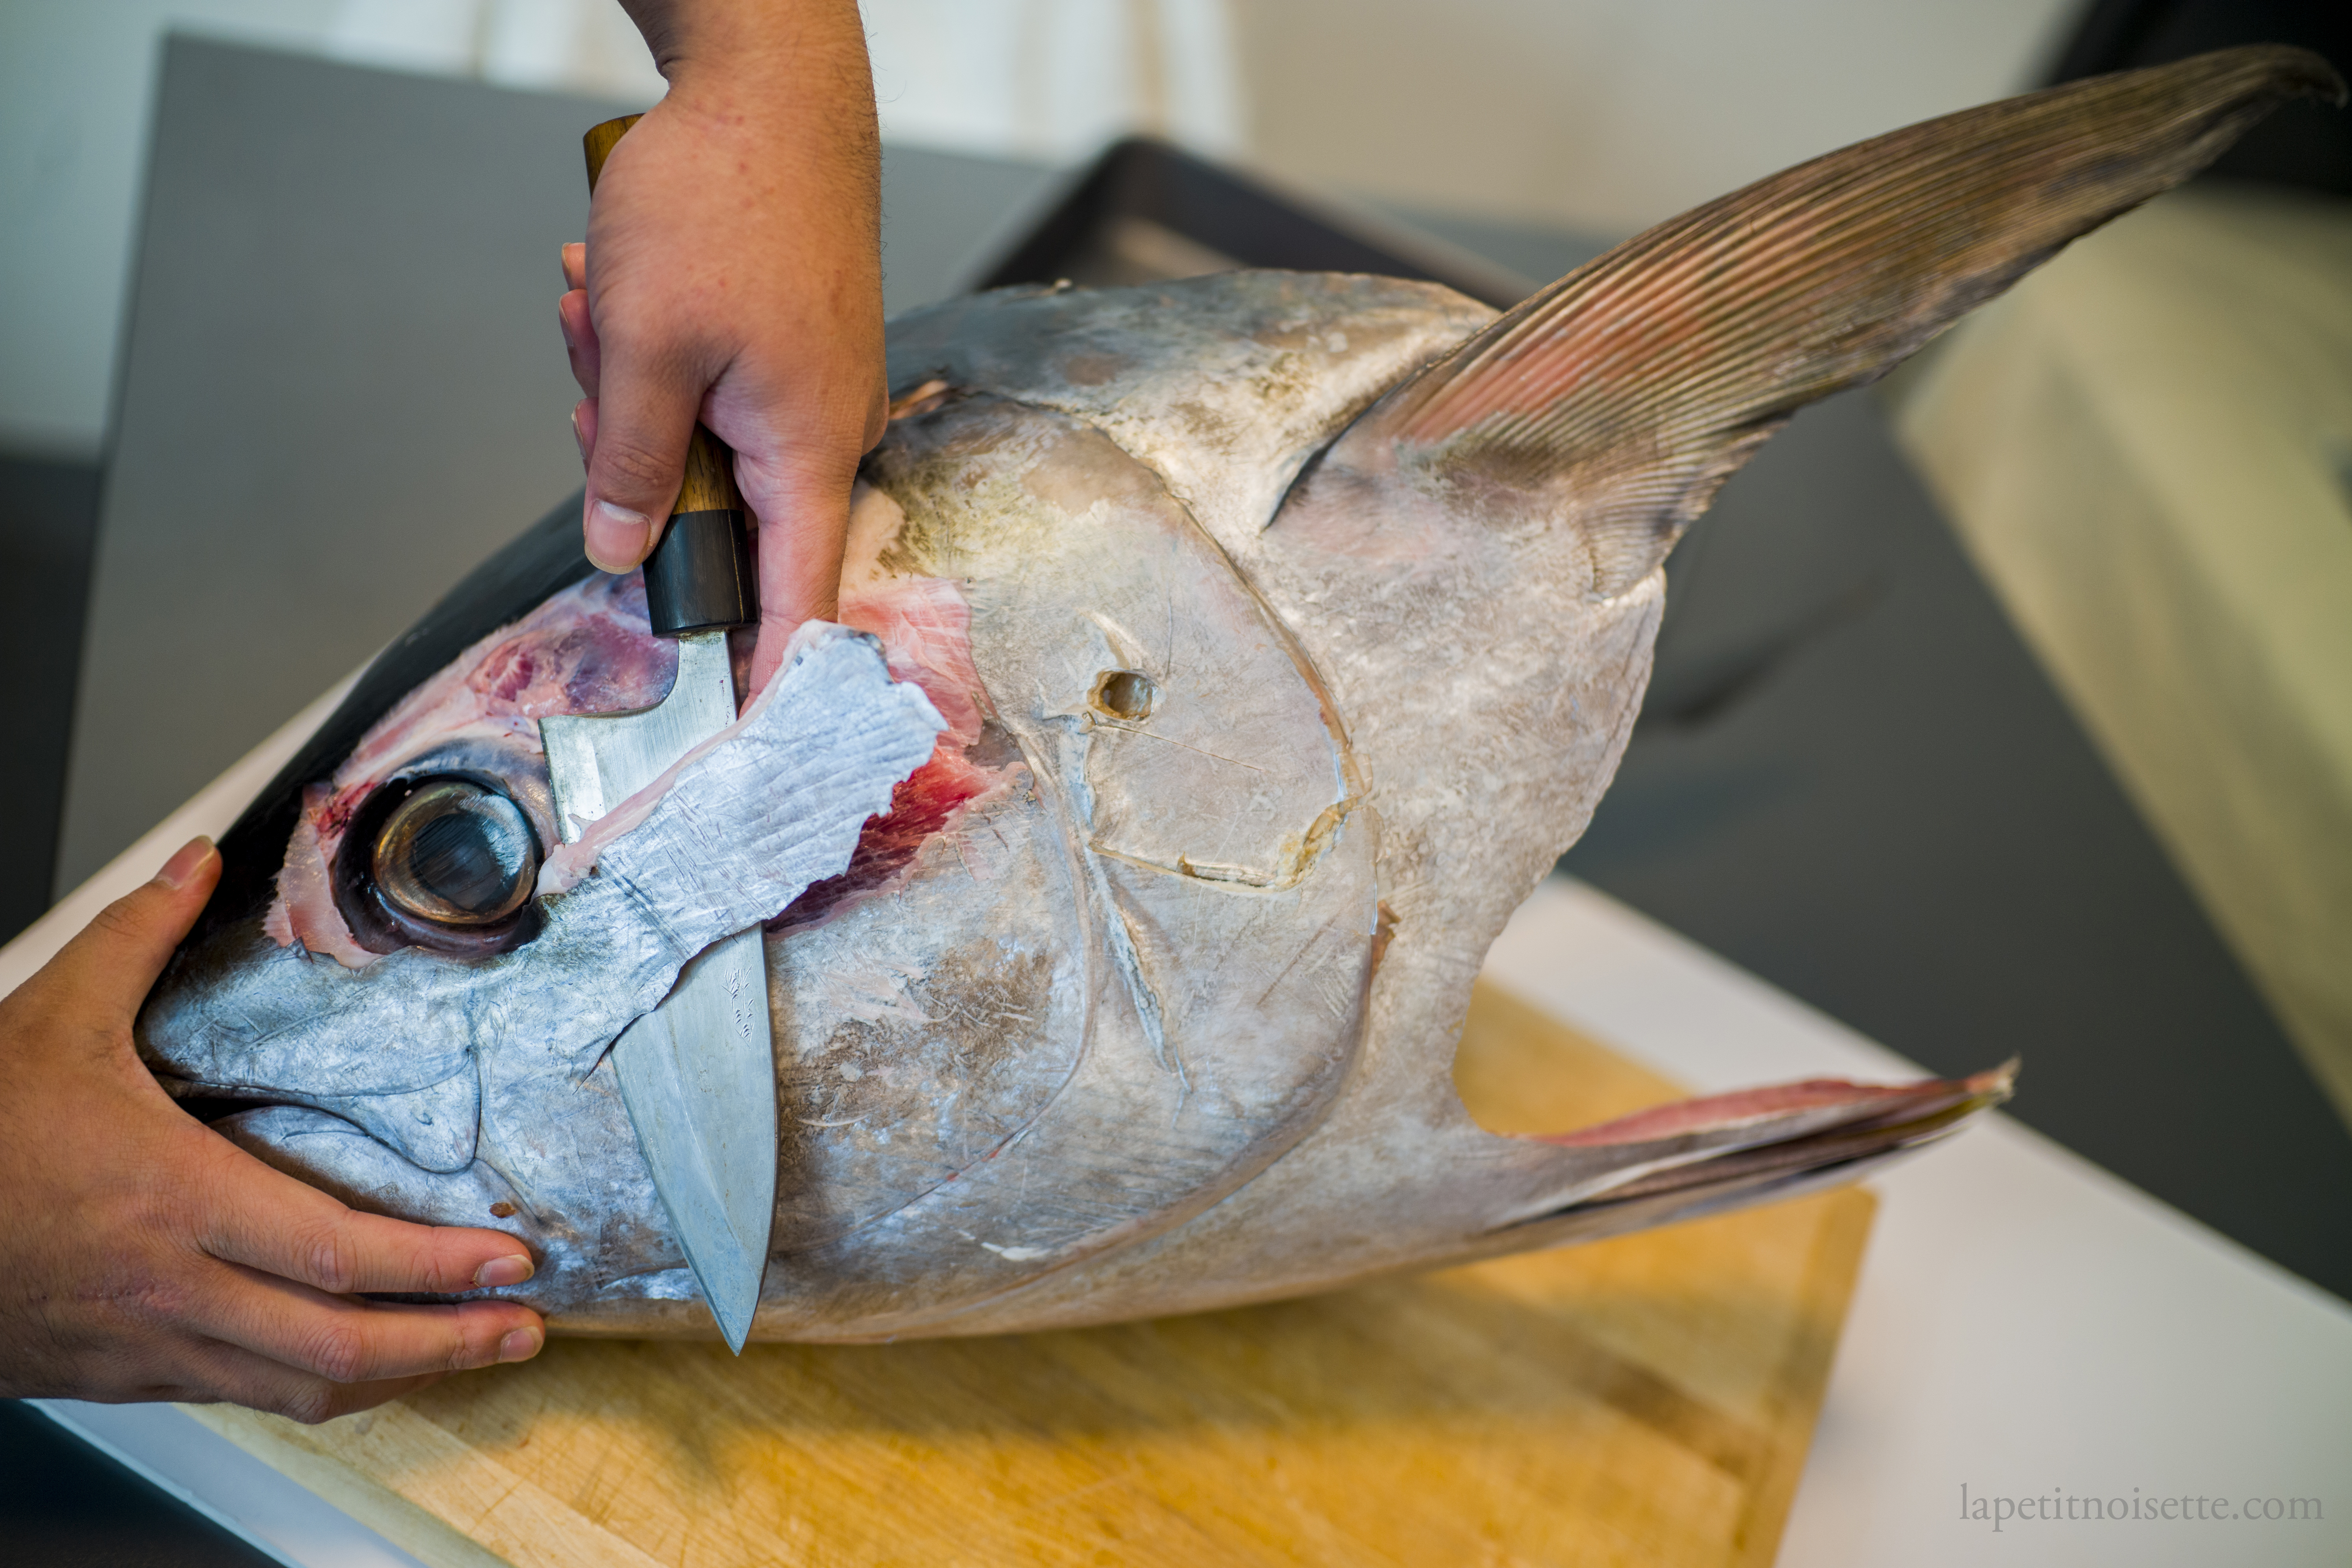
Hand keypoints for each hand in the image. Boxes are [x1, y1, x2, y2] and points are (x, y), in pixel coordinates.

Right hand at [0, 839, 545, 1420]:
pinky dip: (319, 1388)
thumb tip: (198, 860)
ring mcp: (150, 1344)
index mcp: (170, 1200)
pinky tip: (364, 1370)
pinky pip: (245, 1394)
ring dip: (400, 1379)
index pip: (335, 1253)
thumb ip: (137, 936)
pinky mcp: (127, 1373)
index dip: (435, 1265)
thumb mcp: (50, 1019)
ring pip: (298, 1387)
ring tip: (473, 1352)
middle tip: (526, 1324)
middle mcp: (171, 1287)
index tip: (509, 1256)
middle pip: (337, 1344)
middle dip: (448, 1342)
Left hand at [560, 0, 886, 689]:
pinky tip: (621, 288)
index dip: (765, 683)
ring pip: (698, 442)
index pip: (795, 606)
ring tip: (599, 300)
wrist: (773, 89)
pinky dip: (654, 351)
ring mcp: (809, 388)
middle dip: (633, 460)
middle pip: (719, 515)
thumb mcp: (643, 345)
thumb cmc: (724, 203)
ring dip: (630, 388)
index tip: (743, 753)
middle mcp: (824, 432)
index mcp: (806, 451)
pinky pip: (708, 389)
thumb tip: (621, 553)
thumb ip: (629, 464)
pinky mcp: (788, 350)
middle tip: (592, 374)